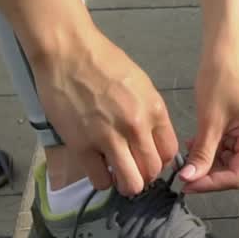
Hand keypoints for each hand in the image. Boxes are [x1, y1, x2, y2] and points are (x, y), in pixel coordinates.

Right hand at [32, 28, 178, 195]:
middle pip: (152, 170)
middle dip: (145, 176)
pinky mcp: (82, 146)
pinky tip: (98, 169)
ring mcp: (109, 138)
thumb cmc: (104, 62)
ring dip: (127, 184)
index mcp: (154, 110)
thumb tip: (152, 137)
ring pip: (131, 183)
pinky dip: (102, 180)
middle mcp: (136, 127)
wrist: (68, 53)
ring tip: (118, 175)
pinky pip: (100, 180)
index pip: (169, 152)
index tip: (150, 160)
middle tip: (134, 171)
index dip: (161, 161)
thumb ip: (149, 112)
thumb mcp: (141, 84)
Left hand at [179, 44, 238, 192]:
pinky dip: (210, 150)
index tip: (187, 184)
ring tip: (186, 158)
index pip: (238, 175)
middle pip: (235, 170)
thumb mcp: (209, 121)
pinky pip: (227, 148)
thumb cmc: (221, 78)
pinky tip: (194, 145)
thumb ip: (202, 153)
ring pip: (229, 160)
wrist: (225, 51)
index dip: (212, 183)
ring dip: (207, 161)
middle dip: (208, 173)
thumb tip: (189, 179)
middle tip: (183, 174)